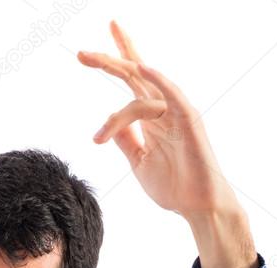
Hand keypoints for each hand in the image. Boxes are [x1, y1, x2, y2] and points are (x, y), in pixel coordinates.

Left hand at [77, 20, 238, 217]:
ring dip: (119, 71)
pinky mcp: (189, 121)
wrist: (196, 206)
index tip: (81, 58)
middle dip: (109, 60)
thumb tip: (109, 120)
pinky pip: (173, 96)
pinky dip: (159, 81)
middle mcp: (162, 109)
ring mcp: (175, 113)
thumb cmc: (174, 186)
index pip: (129, 82)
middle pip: (134, 75)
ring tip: (93, 62)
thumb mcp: (139, 162)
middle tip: (80, 53)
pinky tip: (142, 68)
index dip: (111, 63)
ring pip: (143, 86)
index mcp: (150, 117)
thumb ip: (126, 141)